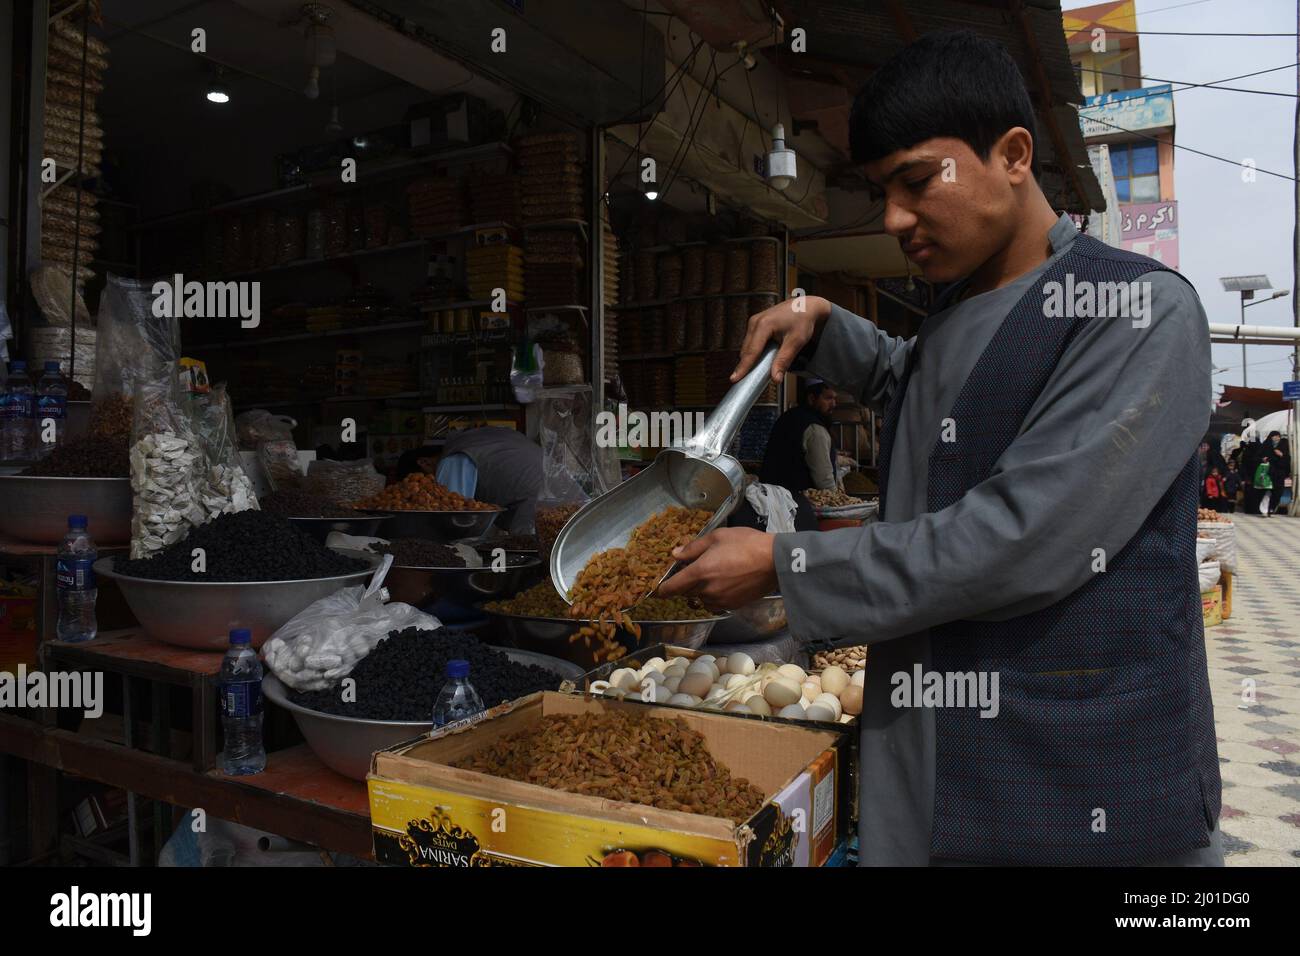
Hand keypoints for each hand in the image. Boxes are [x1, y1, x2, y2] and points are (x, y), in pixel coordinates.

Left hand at [656, 527, 777, 611]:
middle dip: (686, 584)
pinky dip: (715, 596)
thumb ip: (693, 548)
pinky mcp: (732, 606)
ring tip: (714, 575)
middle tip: (695, 570)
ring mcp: (720, 601)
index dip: (662, 590)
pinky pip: (715, 603)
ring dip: (701, 590)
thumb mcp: (717, 537)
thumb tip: (675, 555)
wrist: (774, 561)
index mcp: (699, 572)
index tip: (658, 589)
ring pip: (701, 599)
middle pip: (686, 593)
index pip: (672, 588)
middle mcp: (707, 591)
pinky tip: (725, 583)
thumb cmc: (745, 543)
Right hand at [730, 294, 832, 384]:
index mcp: (764, 325)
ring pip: (747, 346)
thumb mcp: (796, 342)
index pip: (751, 352)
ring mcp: (754, 321)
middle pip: (746, 350)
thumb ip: (783, 360)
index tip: (733, 379)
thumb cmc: (803, 321)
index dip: (742, 367)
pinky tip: (762, 357)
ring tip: (757, 370)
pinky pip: (751, 341)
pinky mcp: (756, 323)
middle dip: (746, 365)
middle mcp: (755, 321)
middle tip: (746, 381)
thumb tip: (775, 379)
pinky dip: (754, 352)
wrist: (806, 306)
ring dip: (750, 358)